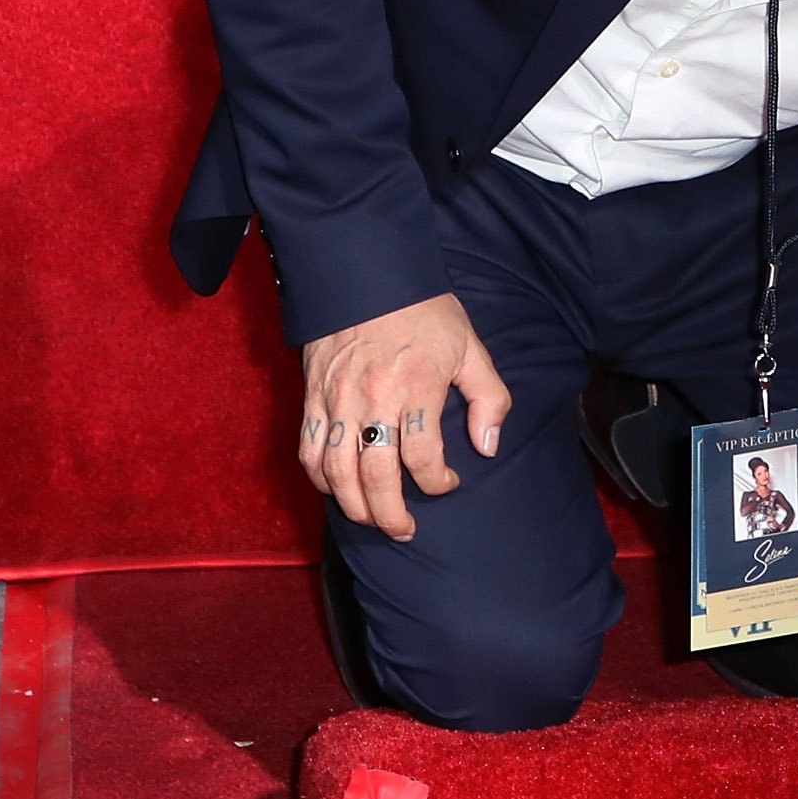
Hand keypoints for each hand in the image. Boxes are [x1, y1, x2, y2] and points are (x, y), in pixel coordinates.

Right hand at [297, 294, 511, 540]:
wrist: (365, 269)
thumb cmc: (425, 310)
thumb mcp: (471, 348)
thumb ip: (489, 398)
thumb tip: (486, 447)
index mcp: (415, 389)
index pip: (422, 459)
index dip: (437, 482)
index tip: (448, 483)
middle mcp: (371, 400)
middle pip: (375, 477)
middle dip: (390, 514)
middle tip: (404, 530)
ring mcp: (335, 400)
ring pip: (335, 472)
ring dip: (353, 505)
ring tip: (373, 520)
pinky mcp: (311, 395)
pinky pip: (308, 449)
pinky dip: (319, 478)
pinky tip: (337, 489)